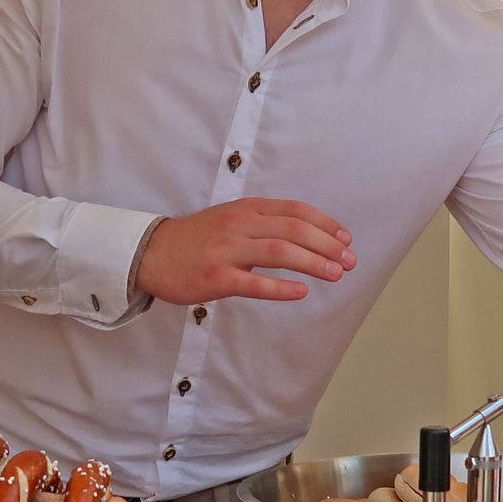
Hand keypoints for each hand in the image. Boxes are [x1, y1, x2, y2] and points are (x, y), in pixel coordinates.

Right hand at [136, 198, 354, 305]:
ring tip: (336, 274)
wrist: (152, 254)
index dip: (326, 224)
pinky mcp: (216, 277)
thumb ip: (264, 223)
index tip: (346, 239)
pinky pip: (254, 283)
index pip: (296, 210)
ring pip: (281, 252)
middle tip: (350, 261)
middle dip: (328, 245)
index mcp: (247, 209)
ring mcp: (228, 251)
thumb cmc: (197, 240)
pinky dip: (281, 287)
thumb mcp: (231, 219)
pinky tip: (301, 292)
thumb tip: (306, 235)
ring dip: (314, 263)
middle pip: (295, 229)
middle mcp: (240, 225)